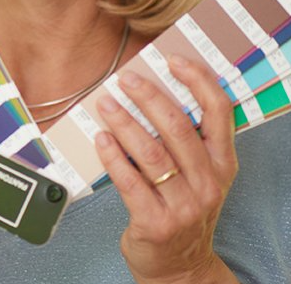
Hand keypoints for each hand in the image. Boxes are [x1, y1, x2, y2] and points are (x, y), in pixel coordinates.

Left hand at [95, 56, 238, 283]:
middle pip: (177, 128)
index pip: (219, 113)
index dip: (198, 82)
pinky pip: (130, 181)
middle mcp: (208, 182)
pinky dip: (113, 157)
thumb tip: (148, 93)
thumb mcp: (198, 176)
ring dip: (124, 123)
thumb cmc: (183, 208)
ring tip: (105, 103)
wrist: (180, 267)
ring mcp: (184, 205)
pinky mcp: (156, 222)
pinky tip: (101, 138)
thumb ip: (183, 141)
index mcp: (221, 164)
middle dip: (148, 97)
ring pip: (151, 153)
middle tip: (124, 79)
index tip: (173, 60)